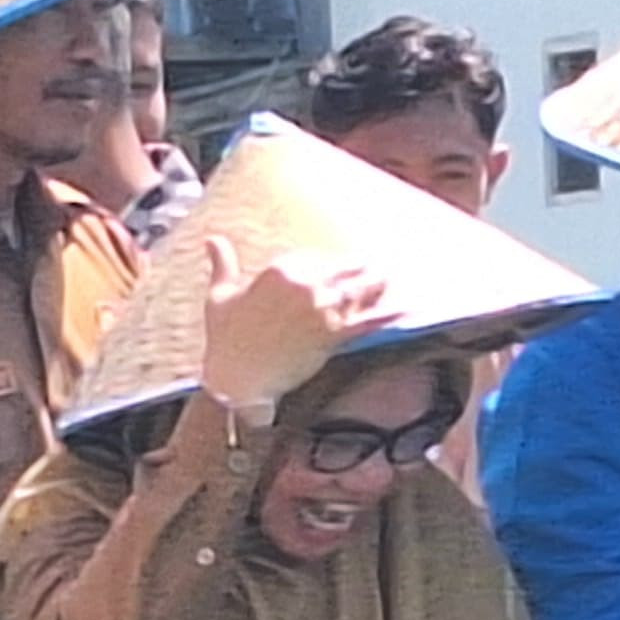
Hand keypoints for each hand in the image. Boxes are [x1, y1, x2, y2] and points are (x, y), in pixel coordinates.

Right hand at [200, 240, 388, 419]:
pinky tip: (408, 310)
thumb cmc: (225, 339)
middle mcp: (305, 284)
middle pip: (347, 269)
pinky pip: (368, 321)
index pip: (321, 259)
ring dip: (382, 286)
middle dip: (366, 270)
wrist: (237, 378)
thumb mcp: (219, 296)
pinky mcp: (332, 335)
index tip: (350, 266)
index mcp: (281, 270)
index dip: (337, 265)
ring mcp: (321, 309)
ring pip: (361, 291)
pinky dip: (390, 316)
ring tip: (397, 281)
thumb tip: (212, 240)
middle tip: (384, 269)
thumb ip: (221, 264)